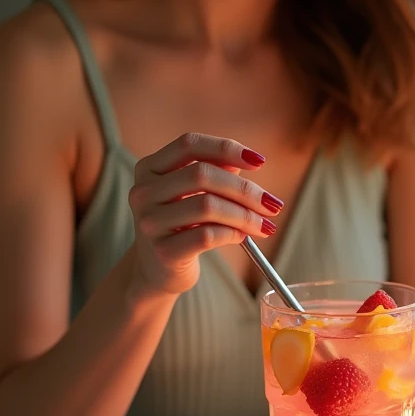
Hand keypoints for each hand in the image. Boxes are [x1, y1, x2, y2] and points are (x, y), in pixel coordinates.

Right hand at [128, 133, 282, 296]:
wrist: (157, 271)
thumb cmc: (181, 226)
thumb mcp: (193, 193)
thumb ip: (216, 171)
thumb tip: (250, 159)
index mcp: (149, 169)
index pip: (189, 144)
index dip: (226, 148)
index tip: (259, 161)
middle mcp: (143, 192)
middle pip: (201, 174)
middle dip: (244, 189)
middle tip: (272, 203)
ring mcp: (150, 222)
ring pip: (207, 206)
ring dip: (244, 215)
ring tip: (264, 225)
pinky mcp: (163, 251)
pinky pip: (207, 235)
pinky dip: (233, 234)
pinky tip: (243, 237)